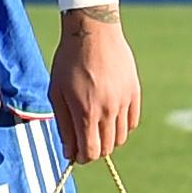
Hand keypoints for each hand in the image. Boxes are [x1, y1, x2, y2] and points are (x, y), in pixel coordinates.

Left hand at [49, 12, 139, 163]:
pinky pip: (132, 122)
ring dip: (107, 140)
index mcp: (86, 112)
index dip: (81, 158)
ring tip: (94, 129)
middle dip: (93, 151)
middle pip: (106, 148)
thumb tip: (69, 152)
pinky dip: (121, 127)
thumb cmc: (68, 63)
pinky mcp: (135, 93)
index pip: (90, 151)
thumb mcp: (57, 94)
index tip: (75, 156)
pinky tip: (109, 119)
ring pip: (120, 137)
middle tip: (82, 143)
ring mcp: (124, 102)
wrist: (93, 34)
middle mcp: (108, 110)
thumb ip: (64, 125)